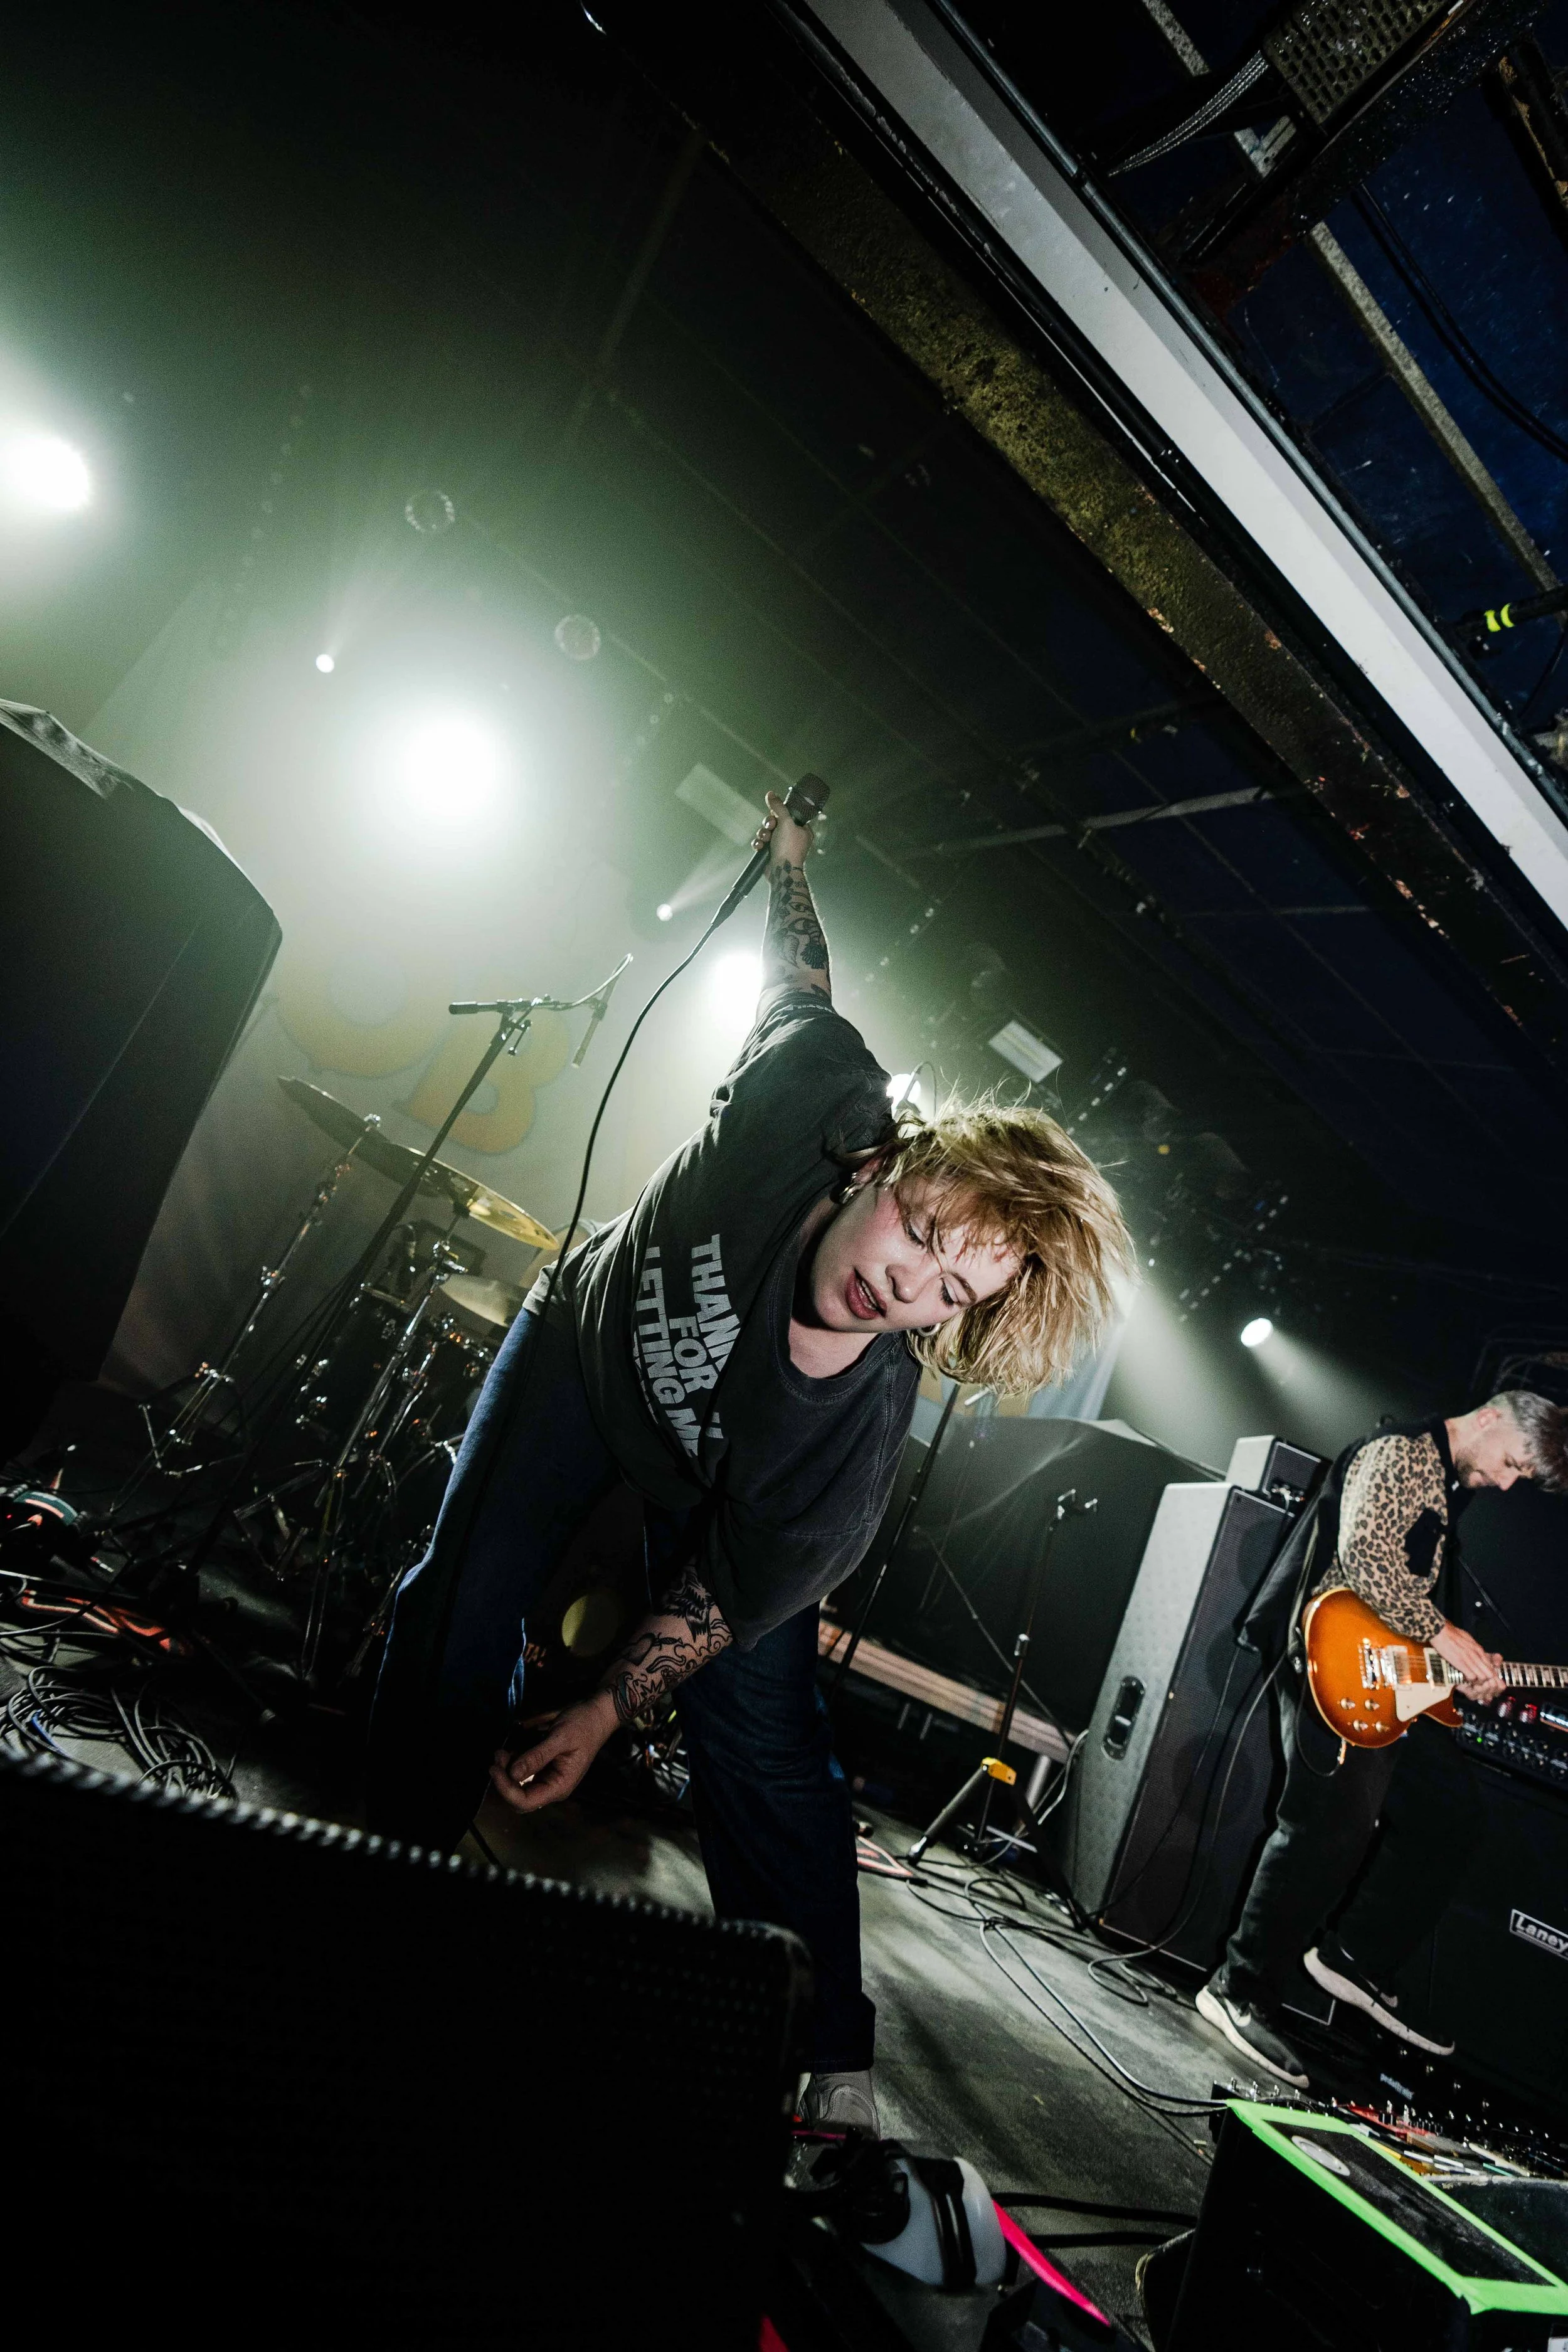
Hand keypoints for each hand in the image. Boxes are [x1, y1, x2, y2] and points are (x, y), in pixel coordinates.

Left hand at [489, 1694, 616, 1813]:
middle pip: (519, 1797)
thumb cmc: (582, 1726)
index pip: (525, 1802)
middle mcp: (552, 1787)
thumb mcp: (559, 1738)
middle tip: (498, 1757)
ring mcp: (548, 1779)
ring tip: (501, 1751)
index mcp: (559, 1786)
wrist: (597, 1714)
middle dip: (504, 1781)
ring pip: (519, 1787)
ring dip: (506, 1772)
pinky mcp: (544, 1769)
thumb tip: (512, 1773)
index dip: (506, 1790)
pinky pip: (523, 1775)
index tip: (494, 1768)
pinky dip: (513, 1765)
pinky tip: (510, 1751)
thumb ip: (536, 1757)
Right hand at [753, 788, 813, 870]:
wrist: (781, 871)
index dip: (779, 813)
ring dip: (763, 834)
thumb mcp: (786, 821)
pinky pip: (762, 843)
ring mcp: (782, 846)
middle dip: (769, 824)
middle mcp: (793, 837)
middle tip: (771, 827)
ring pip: (767, 832)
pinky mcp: (771, 853)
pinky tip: (760, 847)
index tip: (775, 813)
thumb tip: (771, 793)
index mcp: (802, 830)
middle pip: (776, 822)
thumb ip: (779, 806)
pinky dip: (759, 843)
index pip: (789, 814)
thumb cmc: (789, 847)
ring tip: (765, 840)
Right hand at [1431, 1621, 1504, 1703]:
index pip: (1491, 1666)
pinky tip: (1465, 1680)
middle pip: (1489, 1673)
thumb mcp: (1468, 1639)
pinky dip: (1470, 1681)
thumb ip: (1474, 1647)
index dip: (1489, 1674)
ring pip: (1483, 1677)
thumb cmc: (1453, 1634)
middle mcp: (1477, 1655)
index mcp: (1478, 1649)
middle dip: (1487, 1680)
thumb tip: (1477, 1653)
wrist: (1442, 1631)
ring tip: (1473, 1683)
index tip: (1484, 1678)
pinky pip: (1472, 1677)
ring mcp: (1470, 1659)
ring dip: (1479, 1682)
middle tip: (1480, 1683)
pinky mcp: (1461, 1663)